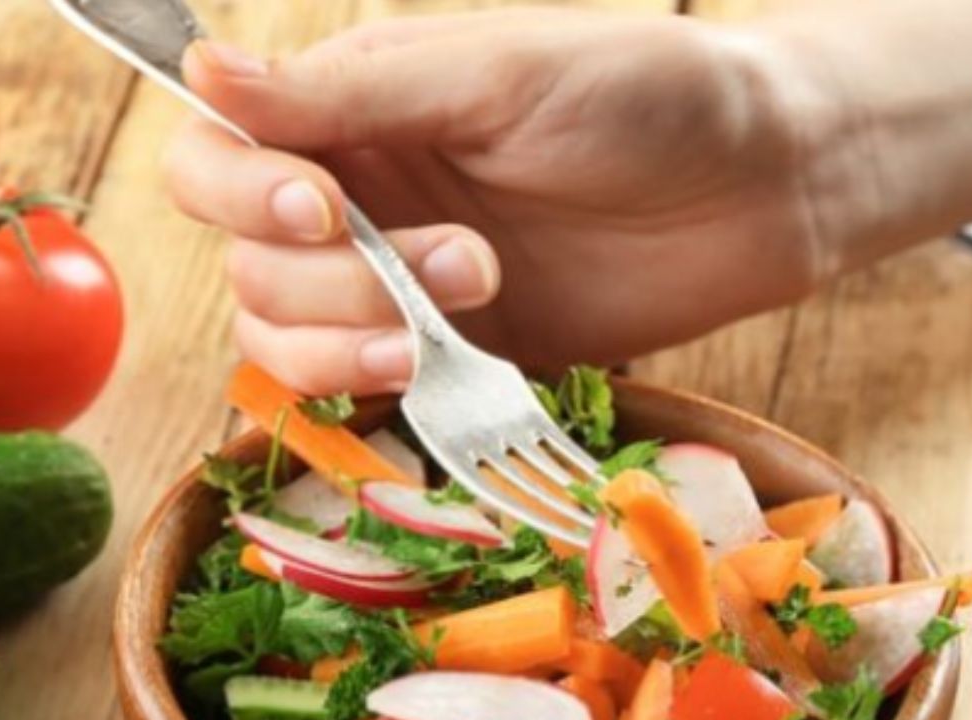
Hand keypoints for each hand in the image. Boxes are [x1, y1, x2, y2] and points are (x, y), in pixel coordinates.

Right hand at [162, 2, 971, 394]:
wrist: (770, 181)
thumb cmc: (647, 92)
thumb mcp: (496, 74)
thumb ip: (353, 95)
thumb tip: (201, 70)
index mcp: (354, 107)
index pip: (216, 158)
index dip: (241, 196)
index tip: (325, 211)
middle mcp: (362, 196)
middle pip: (247, 267)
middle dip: (329, 282)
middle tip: (458, 263)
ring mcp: (407, 284)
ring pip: (291, 342)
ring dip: (346, 345)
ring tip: (452, 321)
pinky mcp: (462, 357)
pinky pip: (371, 395)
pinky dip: (379, 398)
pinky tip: (437, 375)